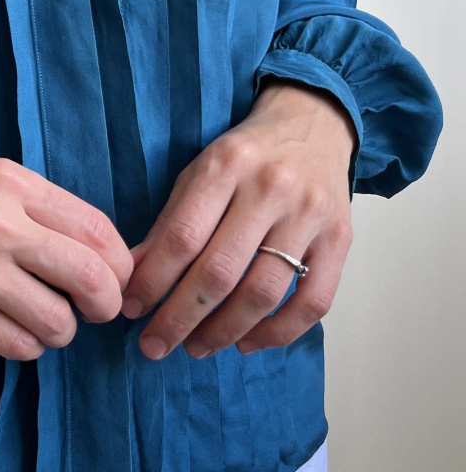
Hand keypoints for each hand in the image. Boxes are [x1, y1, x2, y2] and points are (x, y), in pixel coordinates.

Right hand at [0, 155, 133, 360]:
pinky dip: (27, 344)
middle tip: (94, 308)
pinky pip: (16, 344)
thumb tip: (100, 253)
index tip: (114, 276)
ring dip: (61, 329)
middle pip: (90, 279)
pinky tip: (13, 326)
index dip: (121, 264)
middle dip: (105, 304)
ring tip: (44, 316)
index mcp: (12, 185)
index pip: (99, 231)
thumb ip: (43, 207)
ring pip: (56, 323)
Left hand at [119, 81, 355, 361]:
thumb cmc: (247, 155)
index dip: (153, 280)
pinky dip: (277, 333)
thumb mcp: (198, 172)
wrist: (313, 125)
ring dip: (223, 331)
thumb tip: (134, 277)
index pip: (182, 237)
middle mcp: (271, 189)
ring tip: (195, 347)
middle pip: (220, 271)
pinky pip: (312, 303)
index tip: (131, 309)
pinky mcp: (340, 239)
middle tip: (154, 345)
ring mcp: (310, 215)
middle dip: (180, 317)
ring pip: (263, 292)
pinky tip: (247, 343)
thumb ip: (169, 223)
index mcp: (226, 166)